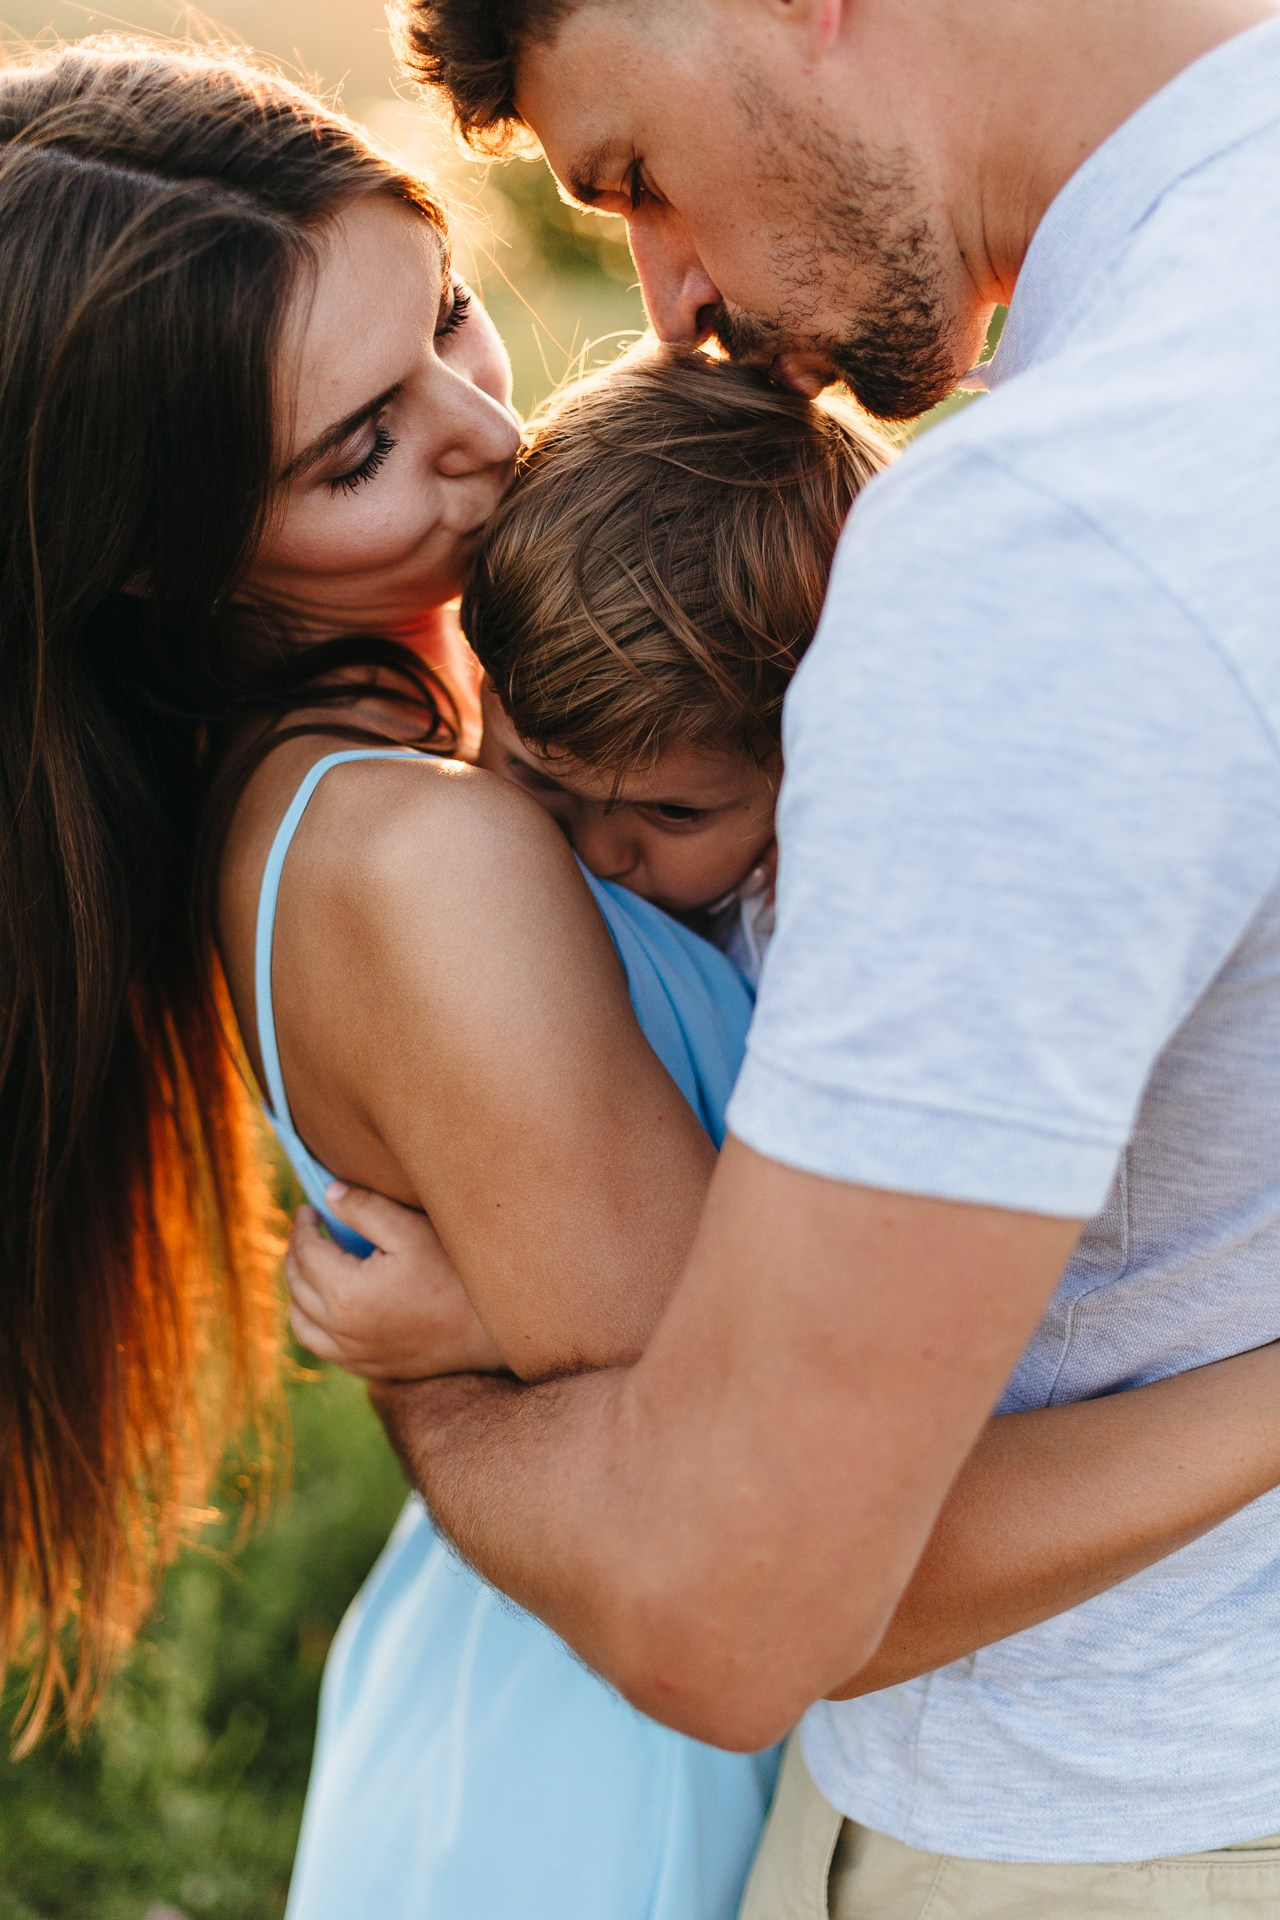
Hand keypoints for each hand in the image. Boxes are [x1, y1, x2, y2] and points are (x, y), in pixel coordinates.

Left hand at [285, 1185, 505, 1380]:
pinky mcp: (368, 1369)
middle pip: (297, 1286)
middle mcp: (342, 1330)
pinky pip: (322, 1348)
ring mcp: (354, 1355)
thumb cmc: (454, 1274)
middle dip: (296, 1253)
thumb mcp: (411, 1230)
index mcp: (347, 1293)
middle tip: (308, 1231)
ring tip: (309, 1266)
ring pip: (301, 1323)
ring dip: (298, 1291)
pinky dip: (313, 1323)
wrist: (489, 1331)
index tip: (310, 1208)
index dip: (304, 1226)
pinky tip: (327, 1306)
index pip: (306, 1252)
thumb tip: (328, 1195)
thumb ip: (365, 1208)